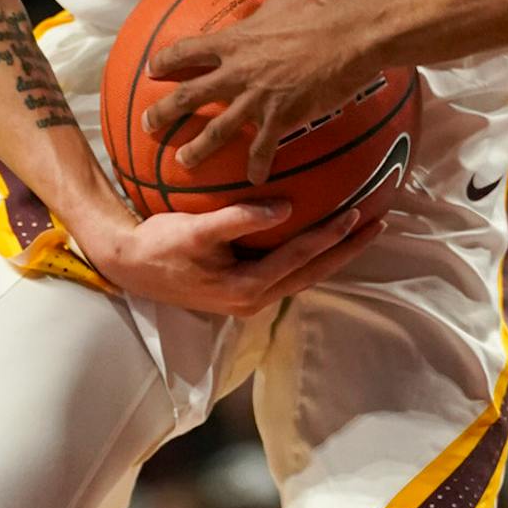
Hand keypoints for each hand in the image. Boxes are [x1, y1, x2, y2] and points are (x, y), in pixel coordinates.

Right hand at [81, 198, 382, 316]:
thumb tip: (285, 208)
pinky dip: (311, 255)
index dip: (331, 237)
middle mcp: (254, 299)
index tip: (357, 214)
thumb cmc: (160, 245)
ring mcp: (250, 298)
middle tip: (379, 223)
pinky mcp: (244, 290)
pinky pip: (288, 272)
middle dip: (347, 250)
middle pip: (312, 272)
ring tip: (362, 229)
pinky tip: (322, 237)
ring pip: (304, 275)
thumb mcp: (196, 230)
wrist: (128, 266)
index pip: (300, 259)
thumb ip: (239, 220)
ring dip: (334, 253)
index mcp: (246, 288)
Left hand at [143, 0, 377, 184]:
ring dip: (196, 148)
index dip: (165, 61)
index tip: (151, 70)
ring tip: (182, 162)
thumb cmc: (324, 5)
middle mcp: (239, 71)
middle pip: (190, 95)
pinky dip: (258, 165)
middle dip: (164, 112)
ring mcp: (259, 98)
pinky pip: (264, 148)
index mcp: (236, 40)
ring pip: (217, 130)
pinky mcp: (283, 117)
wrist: (355, 34)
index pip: (187, 51)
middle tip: (148, 124)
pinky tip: (255, 178)